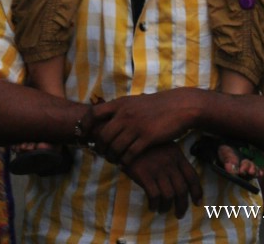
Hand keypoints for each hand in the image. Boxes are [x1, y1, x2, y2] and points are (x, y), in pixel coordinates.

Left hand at [84, 89, 199, 164]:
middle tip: (101, 153)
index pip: (95, 113)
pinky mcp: (147, 138)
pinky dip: (125, 161)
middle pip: (102, 135)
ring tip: (113, 159)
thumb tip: (106, 117)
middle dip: (99, 147)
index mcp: (121, 103)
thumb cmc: (157, 105)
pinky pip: (129, 155)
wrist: (179, 106)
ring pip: (114, 147)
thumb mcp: (135, 101)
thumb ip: (121, 109)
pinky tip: (126, 162)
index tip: (84, 134)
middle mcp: (125, 114)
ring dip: (111, 156)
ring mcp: (136, 126)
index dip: (86, 125)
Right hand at [122, 143, 202, 218]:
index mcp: (177, 155)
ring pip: (169, 195)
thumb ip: (175, 161)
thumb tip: (184, 183)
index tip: (197, 203)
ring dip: (167, 207)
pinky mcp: (144, 174)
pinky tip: (152, 207)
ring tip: (162, 210)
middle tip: (179, 214)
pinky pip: (154, 196)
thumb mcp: (165, 148)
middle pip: (181, 189)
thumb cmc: (148, 146)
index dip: (197, 192)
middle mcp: (170, 162)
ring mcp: (157, 168)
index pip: (192, 176)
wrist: (127, 140)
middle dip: (182, 205)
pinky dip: (154, 205)